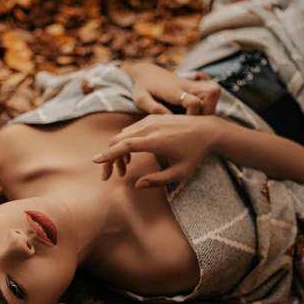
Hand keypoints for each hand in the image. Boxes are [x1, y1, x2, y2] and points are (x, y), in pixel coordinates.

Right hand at [92, 115, 218, 188]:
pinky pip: (132, 129)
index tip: (95, 161)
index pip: (124, 146)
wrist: (209, 129)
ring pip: (124, 134)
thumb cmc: (196, 154)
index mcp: (155, 141)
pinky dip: (126, 142)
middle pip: (118, 139)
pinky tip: (131, 155)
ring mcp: (151, 120)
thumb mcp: (180, 173)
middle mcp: (150, 127)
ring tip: (123, 170)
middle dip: (109, 157)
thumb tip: (136, 186)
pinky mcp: (153, 117)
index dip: (108, 155)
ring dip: (118, 151)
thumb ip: (157, 180)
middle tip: (109, 176)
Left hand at [120, 61, 220, 115]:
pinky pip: (210, 92)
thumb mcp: (141, 99)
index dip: (193, 114)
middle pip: (212, 92)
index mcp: (173, 90)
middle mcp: (186, 85)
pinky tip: (197, 111)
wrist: (146, 71)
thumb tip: (170, 118)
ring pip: (214, 92)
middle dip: (209, 109)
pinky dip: (208, 103)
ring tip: (198, 117)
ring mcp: (192, 84)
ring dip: (210, 106)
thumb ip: (154, 109)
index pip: (194, 102)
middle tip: (197, 120)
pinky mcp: (194, 85)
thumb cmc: (142, 87)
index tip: (184, 122)